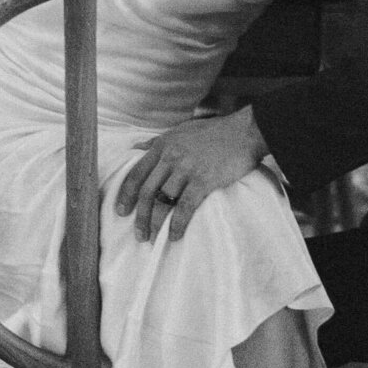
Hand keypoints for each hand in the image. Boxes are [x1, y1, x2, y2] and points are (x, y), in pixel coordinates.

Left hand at [115, 106, 267, 241]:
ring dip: (156, 223)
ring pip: (162, 201)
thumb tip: (137, 147)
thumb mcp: (182, 130)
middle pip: (146, 191)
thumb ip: (159, 141)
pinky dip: (177, 224)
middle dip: (139, 216)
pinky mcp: (204, 180)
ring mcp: (187, 169)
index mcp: (164, 145)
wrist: (245, 132)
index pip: (136, 173)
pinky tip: (175, 235)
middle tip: (139, 234)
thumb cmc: (215, 131)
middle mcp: (171, 157)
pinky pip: (184, 207)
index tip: (121, 211)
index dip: (126, 195)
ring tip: (155, 238)